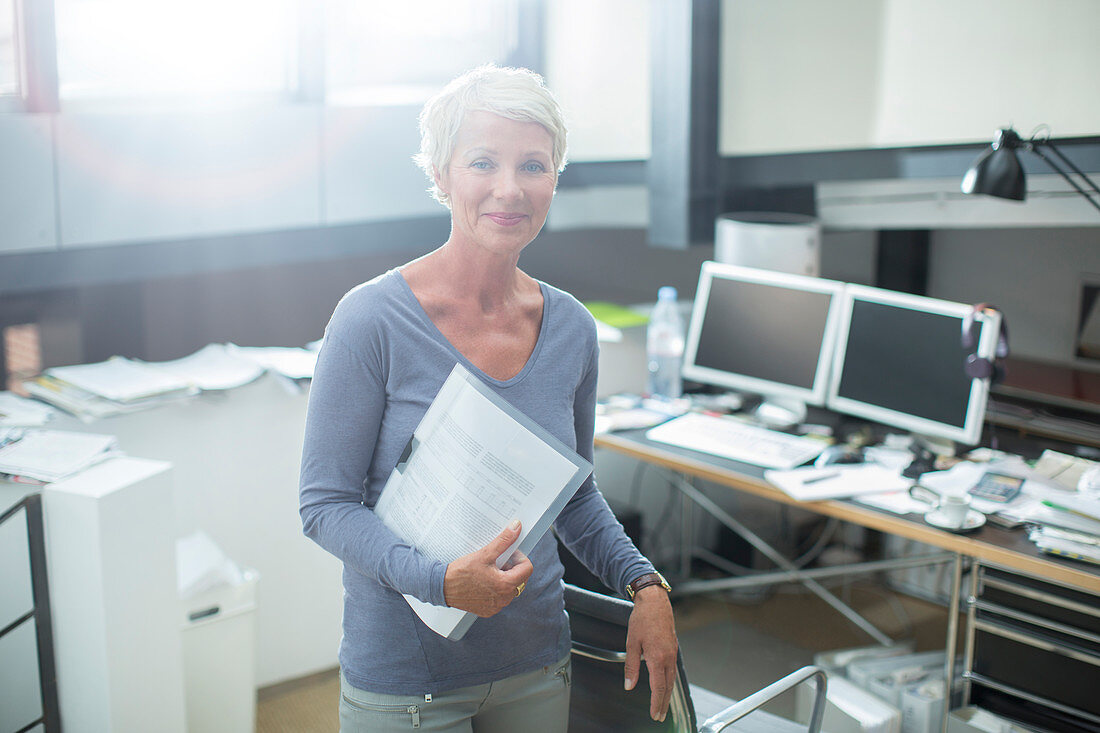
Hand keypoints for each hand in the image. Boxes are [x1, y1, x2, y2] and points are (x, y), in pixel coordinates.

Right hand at [443, 520, 532, 617]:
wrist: (442, 588)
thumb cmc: (462, 572)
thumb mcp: (484, 554)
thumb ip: (503, 541)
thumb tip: (516, 527)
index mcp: (506, 585)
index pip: (527, 568)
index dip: (519, 558)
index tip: (508, 554)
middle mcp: (504, 599)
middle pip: (519, 579)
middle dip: (511, 568)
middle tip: (496, 561)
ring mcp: (496, 607)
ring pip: (510, 589)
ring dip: (503, 578)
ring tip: (488, 571)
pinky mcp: (488, 610)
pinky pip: (499, 598)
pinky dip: (495, 589)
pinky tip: (483, 581)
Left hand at [624, 585, 677, 721]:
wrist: (655, 602)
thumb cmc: (642, 619)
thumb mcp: (631, 643)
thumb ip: (631, 667)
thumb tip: (629, 685)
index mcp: (657, 657)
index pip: (658, 687)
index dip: (656, 703)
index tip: (655, 714)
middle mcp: (668, 657)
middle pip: (667, 686)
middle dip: (664, 703)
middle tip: (660, 716)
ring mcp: (672, 652)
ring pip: (671, 679)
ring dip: (667, 694)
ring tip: (663, 705)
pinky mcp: (673, 648)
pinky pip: (672, 670)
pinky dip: (669, 681)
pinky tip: (665, 684)